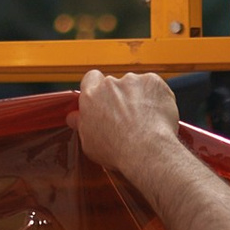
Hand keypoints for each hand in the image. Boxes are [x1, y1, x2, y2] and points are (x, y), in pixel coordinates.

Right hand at [71, 65, 190, 186]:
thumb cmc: (117, 150)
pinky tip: (156, 114)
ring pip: (136, 85)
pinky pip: (154, 87)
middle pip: (115, 84)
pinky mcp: (153, 82)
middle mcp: (110, 84)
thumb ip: (81, 124)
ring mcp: (133, 81)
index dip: (98, 88)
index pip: (91, 78)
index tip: (103, 100)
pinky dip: (156, 97)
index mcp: (91, 96)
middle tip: (127, 116)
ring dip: (139, 97)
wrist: (147, 150)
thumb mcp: (89, 142)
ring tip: (145, 120)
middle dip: (120, 97)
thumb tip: (74, 117)